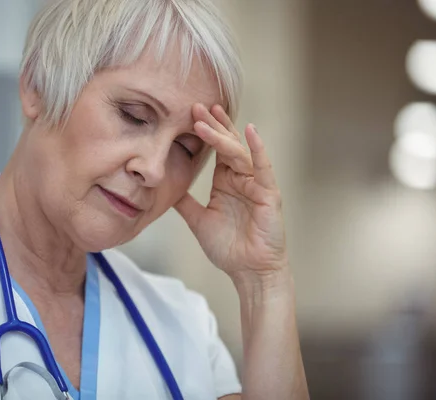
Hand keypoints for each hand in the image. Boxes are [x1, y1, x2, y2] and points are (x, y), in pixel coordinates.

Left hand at [175, 104, 287, 280]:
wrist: (248, 271)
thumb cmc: (228, 248)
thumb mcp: (198, 221)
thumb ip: (185, 202)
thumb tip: (165, 188)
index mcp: (226, 182)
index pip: (216, 151)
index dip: (204, 133)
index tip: (188, 114)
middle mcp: (241, 179)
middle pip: (227, 145)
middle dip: (212, 125)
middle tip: (195, 106)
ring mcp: (256, 184)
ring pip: (239, 153)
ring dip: (223, 135)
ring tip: (207, 119)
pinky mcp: (269, 193)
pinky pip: (263, 168)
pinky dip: (258, 149)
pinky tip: (251, 131)